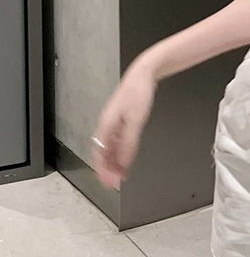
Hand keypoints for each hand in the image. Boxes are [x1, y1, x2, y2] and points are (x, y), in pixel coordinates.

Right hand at [90, 63, 156, 189]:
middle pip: (102, 152)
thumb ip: (129, 142)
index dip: (102, 170)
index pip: (99, 154)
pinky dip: (120, 151)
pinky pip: (116, 140)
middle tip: (114, 183)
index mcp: (105, 126)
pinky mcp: (122, 119)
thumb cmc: (137, 92)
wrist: (143, 73)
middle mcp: (106, 125)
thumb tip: (124, 162)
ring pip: (109, 147)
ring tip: (120, 174)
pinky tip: (126, 157)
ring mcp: (113, 122)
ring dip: (114, 161)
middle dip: (107, 169)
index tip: (109, 183)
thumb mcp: (135, 120)